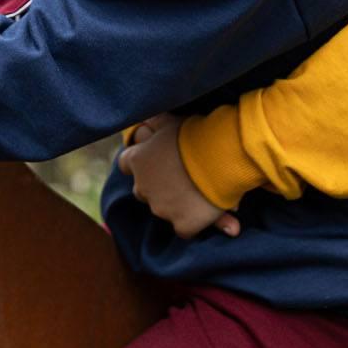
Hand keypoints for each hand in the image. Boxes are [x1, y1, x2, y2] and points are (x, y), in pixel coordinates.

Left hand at [120, 113, 240, 239]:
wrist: (221, 155)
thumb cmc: (196, 133)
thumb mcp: (171, 122)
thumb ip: (156, 121)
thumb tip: (147, 118)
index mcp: (137, 159)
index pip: (127, 164)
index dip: (141, 163)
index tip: (155, 161)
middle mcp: (143, 186)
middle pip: (142, 190)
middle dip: (156, 185)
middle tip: (179, 176)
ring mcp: (161, 208)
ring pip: (162, 209)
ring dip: (174, 203)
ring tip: (196, 192)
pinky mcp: (182, 224)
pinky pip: (183, 229)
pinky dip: (192, 223)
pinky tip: (205, 212)